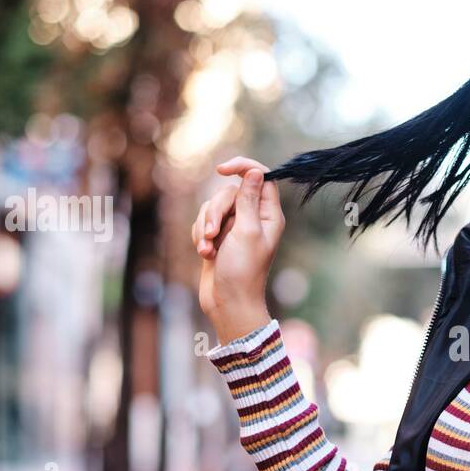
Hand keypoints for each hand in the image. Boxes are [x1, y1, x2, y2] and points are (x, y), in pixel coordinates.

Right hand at [191, 156, 284, 343]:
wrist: (227, 302)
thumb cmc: (242, 271)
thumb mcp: (246, 231)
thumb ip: (248, 200)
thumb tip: (255, 172)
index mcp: (269, 215)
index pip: (261, 177)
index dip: (242, 168)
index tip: (222, 169)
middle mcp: (254, 218)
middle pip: (230, 192)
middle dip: (216, 211)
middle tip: (213, 234)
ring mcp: (234, 227)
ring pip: (213, 206)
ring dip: (205, 226)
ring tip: (208, 250)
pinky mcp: (218, 237)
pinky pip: (203, 221)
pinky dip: (200, 236)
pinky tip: (205, 254)